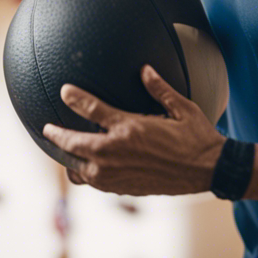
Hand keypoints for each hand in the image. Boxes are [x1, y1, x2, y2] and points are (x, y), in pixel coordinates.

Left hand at [42, 65, 224, 195]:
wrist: (209, 171)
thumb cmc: (197, 137)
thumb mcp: (182, 107)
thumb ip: (159, 88)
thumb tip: (144, 69)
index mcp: (129, 128)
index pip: (91, 109)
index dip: (74, 98)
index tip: (64, 91)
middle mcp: (117, 152)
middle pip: (74, 144)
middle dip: (57, 135)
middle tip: (47, 129)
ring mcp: (117, 174)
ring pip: (79, 169)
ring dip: (69, 159)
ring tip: (63, 151)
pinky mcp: (124, 188)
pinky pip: (94, 183)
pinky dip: (85, 174)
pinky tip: (86, 167)